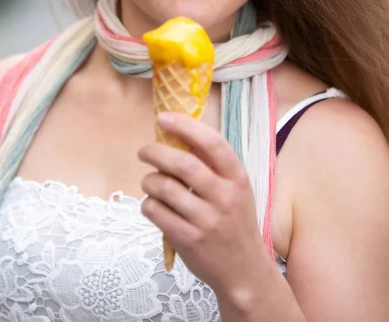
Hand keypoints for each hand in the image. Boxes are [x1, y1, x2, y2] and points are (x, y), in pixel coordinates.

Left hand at [137, 112, 266, 296]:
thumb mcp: (235, 189)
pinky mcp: (188, 240)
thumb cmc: (234, 220)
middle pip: (183, 164)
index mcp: (237, 178)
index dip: (186, 126)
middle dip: (156, 152)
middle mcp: (224, 197)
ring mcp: (207, 220)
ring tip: (149, 181)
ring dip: (149, 180)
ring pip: (164, 188)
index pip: (212, 143)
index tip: (164, 118)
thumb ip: (212, 165)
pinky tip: (153, 204)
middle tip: (144, 151)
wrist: (244, 270)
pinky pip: (156, 212)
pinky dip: (148, 204)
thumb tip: (176, 134)